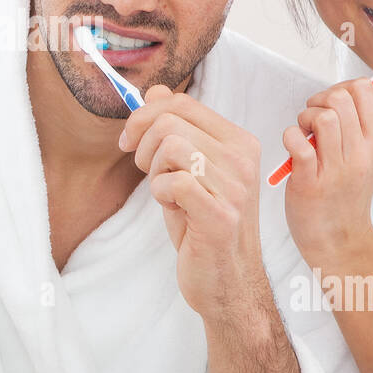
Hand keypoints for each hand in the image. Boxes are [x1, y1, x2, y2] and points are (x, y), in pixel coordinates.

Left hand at [119, 86, 269, 324]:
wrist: (226, 280)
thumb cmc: (203, 224)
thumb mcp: (187, 170)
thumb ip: (176, 130)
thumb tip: (155, 91)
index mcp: (239, 141)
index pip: (182, 103)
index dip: (144, 116)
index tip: (129, 140)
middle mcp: (243, 158)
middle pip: (170, 121)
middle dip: (144, 145)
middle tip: (147, 173)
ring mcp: (236, 186)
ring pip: (171, 146)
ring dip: (154, 172)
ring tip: (166, 194)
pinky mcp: (221, 215)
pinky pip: (173, 182)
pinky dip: (161, 194)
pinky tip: (173, 209)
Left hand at [280, 78, 372, 264]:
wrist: (337, 237)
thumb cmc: (348, 191)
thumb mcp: (372, 154)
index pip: (364, 90)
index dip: (342, 88)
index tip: (331, 105)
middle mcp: (360, 154)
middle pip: (341, 99)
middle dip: (320, 100)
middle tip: (313, 119)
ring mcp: (336, 169)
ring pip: (324, 118)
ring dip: (305, 118)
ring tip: (304, 133)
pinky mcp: (310, 182)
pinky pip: (299, 143)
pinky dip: (290, 138)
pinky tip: (294, 147)